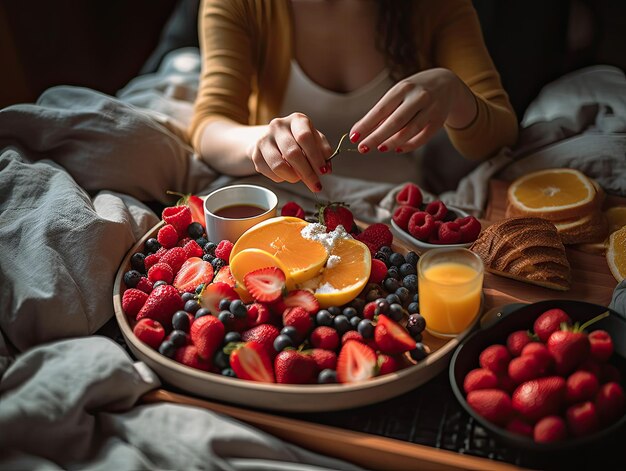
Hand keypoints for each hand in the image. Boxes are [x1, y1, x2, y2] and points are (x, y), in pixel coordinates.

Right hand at [249, 113, 332, 192]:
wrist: (272, 138)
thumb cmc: (298, 140)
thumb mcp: (314, 140)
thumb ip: (323, 152)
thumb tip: (326, 168)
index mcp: (296, 120)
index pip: (305, 137)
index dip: (315, 157)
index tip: (323, 172)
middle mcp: (278, 126)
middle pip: (292, 153)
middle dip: (307, 173)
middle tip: (315, 185)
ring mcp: (264, 139)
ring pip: (279, 165)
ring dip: (293, 177)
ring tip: (299, 178)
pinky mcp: (255, 152)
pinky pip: (270, 172)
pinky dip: (281, 178)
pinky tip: (287, 174)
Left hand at [349, 68, 476, 153]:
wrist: (447, 84)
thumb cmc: (414, 91)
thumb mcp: (398, 94)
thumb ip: (382, 112)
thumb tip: (361, 131)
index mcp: (403, 88)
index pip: (381, 109)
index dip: (366, 124)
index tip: (353, 137)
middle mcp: (418, 97)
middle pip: (395, 122)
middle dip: (377, 137)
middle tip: (362, 148)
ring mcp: (431, 108)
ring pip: (409, 130)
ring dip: (392, 142)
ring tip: (380, 148)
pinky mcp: (439, 120)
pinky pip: (422, 137)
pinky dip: (409, 145)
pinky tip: (398, 149)